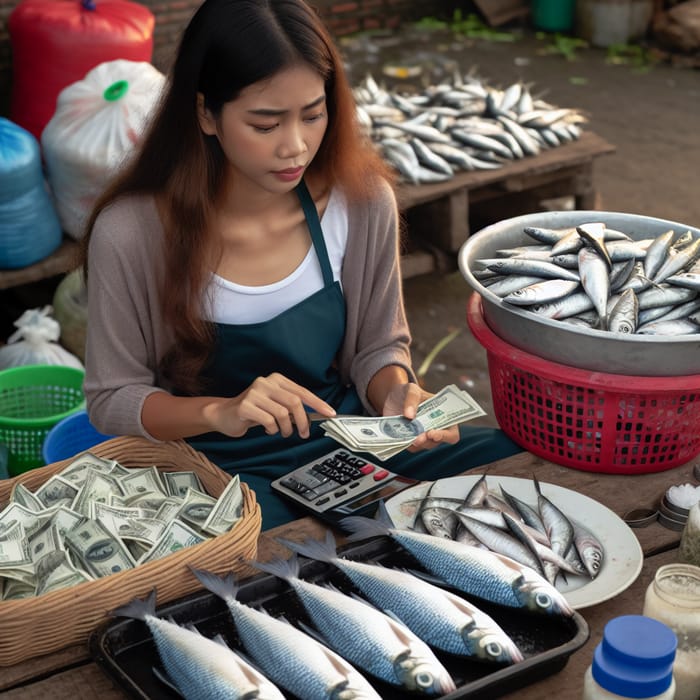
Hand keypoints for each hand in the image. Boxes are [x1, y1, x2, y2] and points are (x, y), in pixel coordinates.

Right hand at [203, 373, 334, 438]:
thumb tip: (315, 415)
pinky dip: (272, 429)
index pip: (302, 391)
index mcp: (276, 380)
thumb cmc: (253, 412)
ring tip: (281, 432)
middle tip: (303, 433)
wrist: (223, 415)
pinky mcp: (245, 405)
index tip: (329, 413)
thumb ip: (292, 407)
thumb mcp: (275, 405)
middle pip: (294, 402)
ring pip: (282, 414)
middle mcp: (266, 382)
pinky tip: (267, 429)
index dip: (318, 403)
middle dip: (302, 421)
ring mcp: (254, 392)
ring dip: (285, 428)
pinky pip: (268, 421)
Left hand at [382, 382, 458, 451]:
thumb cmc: (408, 392)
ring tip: (405, 433)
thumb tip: (410, 415)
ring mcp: (423, 436)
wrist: (393, 397)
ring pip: (422, 446)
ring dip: (414, 442)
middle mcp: (435, 428)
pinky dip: (404, 441)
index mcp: (443, 416)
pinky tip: (398, 433)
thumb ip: (412, 399)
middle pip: (436, 442)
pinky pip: (409, 447)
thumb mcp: (411, 389)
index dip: (445, 436)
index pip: (451, 432)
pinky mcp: (410, 439)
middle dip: (426, 441)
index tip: (432, 433)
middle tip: (417, 438)